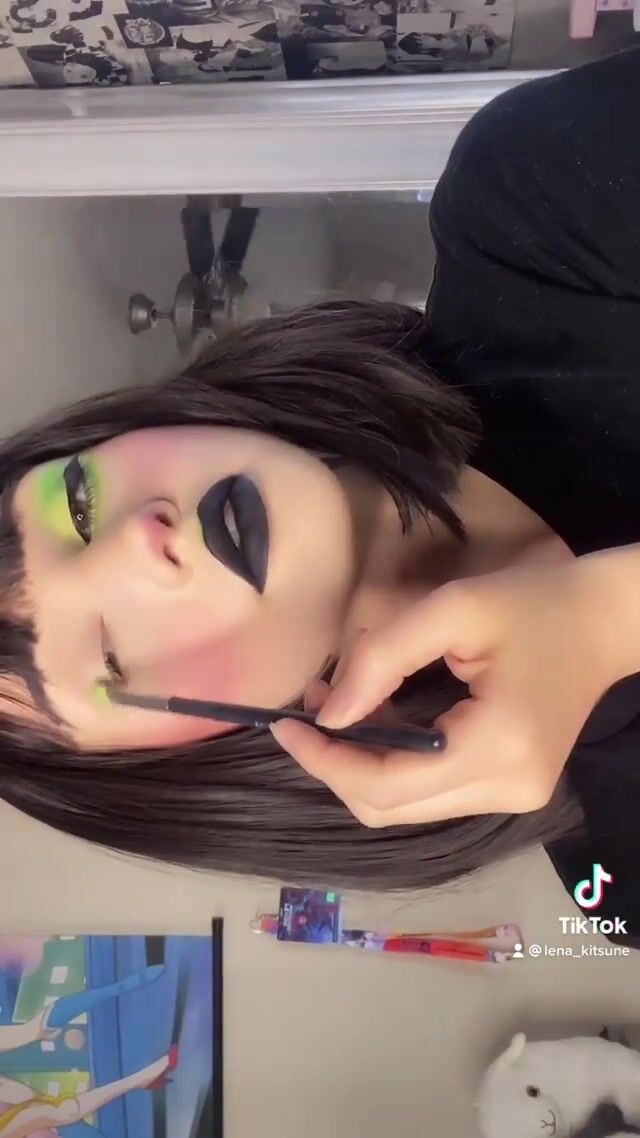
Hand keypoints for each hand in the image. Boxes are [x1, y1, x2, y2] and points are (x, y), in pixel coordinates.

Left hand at [270, 560, 614, 826]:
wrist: (605, 621)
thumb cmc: (532, 603)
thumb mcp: (452, 609)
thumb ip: (381, 658)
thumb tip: (327, 714)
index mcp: (496, 749)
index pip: (386, 785)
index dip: (325, 761)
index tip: (283, 723)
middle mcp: (507, 790)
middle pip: (390, 808)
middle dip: (335, 763)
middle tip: (305, 710)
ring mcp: (512, 797)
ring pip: (406, 806)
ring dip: (360, 763)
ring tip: (335, 705)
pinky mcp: (511, 790)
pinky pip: (430, 791)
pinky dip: (393, 763)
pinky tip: (377, 719)